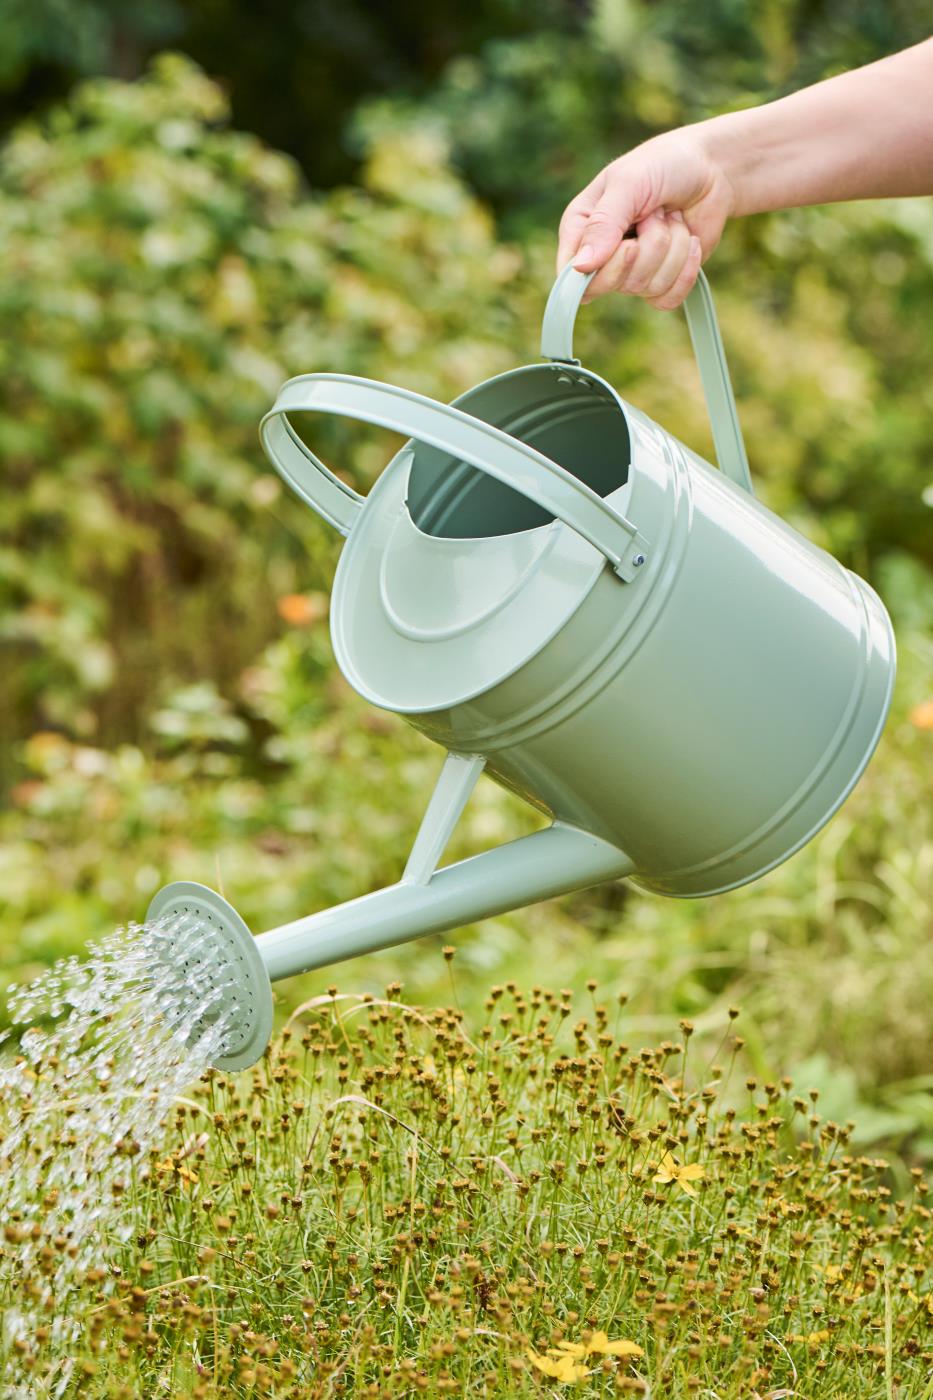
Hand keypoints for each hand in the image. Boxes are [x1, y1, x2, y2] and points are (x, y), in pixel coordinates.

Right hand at [557, 127, 735, 308]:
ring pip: (646, 286)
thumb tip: (581, 267)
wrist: (710, 167)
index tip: (629, 245)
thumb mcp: (628, 183)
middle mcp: (602, 256)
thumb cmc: (662, 164)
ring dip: (672, 248)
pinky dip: (686, 269)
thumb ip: (603, 223)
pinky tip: (691, 241)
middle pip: (612, 284)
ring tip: (673, 217)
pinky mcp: (660, 282)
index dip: (600, 270)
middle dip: (646, 248)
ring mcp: (631, 272)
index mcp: (581, 229)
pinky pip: (667, 299)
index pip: (572, 275)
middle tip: (656, 214)